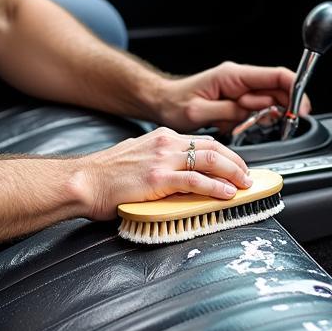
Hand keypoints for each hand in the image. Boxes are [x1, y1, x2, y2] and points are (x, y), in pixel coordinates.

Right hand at [73, 127, 252, 220]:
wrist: (84, 181)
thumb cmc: (105, 174)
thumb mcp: (137, 157)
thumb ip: (158, 161)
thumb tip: (176, 175)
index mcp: (161, 137)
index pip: (202, 141)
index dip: (225, 154)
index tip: (236, 166)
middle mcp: (164, 143)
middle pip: (211, 147)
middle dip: (235, 161)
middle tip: (247, 176)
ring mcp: (162, 159)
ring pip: (209, 159)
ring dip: (232, 172)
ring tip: (244, 184)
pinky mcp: (158, 178)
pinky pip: (195, 180)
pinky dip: (215, 186)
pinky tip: (226, 193)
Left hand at [154, 61, 311, 134]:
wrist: (162, 102)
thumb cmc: (175, 104)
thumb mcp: (200, 112)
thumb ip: (229, 111)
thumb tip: (252, 110)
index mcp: (233, 76)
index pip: (275, 76)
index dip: (295, 89)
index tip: (302, 108)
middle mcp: (238, 79)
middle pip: (277, 88)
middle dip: (282, 107)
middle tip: (275, 125)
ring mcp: (238, 88)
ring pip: (268, 100)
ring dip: (264, 116)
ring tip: (240, 124)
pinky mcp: (236, 99)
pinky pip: (255, 108)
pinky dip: (254, 119)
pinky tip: (238, 125)